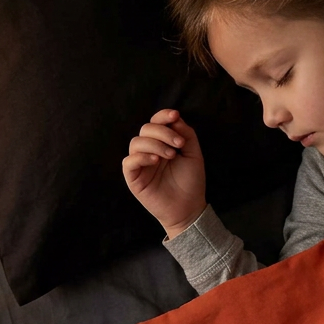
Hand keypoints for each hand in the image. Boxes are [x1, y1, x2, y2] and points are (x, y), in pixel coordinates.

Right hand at [123, 109, 206, 239]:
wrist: (189, 208)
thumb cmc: (191, 182)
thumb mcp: (194, 154)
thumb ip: (187, 134)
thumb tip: (175, 118)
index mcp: (162, 143)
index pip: (156, 122)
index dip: (162, 116)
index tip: (175, 115)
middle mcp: (149, 151)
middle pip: (145, 129)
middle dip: (163, 132)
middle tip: (179, 144)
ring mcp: (140, 164)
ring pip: (136, 142)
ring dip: (155, 144)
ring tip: (171, 155)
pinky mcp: (133, 178)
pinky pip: (129, 161)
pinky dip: (142, 157)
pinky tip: (156, 161)